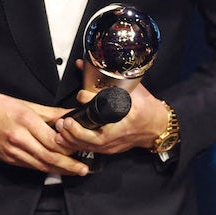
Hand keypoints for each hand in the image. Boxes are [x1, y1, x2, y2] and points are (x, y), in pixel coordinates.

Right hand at [0, 87, 88, 176]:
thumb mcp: (26, 104)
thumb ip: (50, 113)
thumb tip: (69, 116)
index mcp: (25, 121)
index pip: (52, 140)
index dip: (68, 147)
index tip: (81, 148)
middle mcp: (18, 138)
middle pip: (48, 156)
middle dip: (68, 165)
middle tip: (83, 168)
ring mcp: (11, 151)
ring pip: (39, 165)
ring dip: (58, 170)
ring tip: (73, 171)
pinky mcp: (7, 158)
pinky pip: (29, 166)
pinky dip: (43, 168)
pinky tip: (54, 168)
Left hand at [54, 81, 170, 155]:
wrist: (156, 126)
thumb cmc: (146, 108)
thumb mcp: (133, 88)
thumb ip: (109, 78)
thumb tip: (81, 64)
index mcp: (131, 113)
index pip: (109, 108)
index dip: (92, 100)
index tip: (81, 95)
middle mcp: (122, 131)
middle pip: (96, 137)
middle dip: (77, 131)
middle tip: (64, 122)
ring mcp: (115, 144)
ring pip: (90, 146)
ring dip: (73, 140)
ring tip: (59, 131)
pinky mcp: (110, 149)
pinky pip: (90, 150)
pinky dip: (77, 145)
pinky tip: (65, 140)